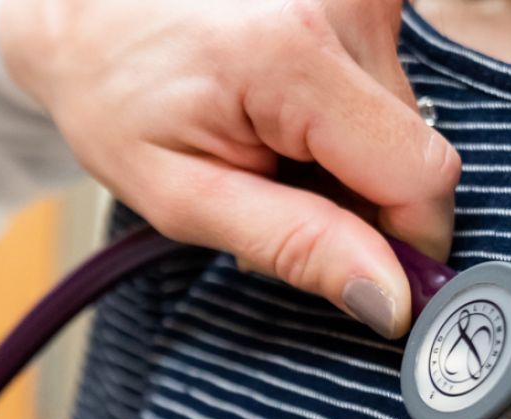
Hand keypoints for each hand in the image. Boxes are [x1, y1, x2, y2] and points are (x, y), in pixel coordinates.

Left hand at [0, 0, 459, 337]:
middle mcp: (342, 5)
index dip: (403, 240)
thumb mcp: (181, 196)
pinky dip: (340, 116)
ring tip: (264, 144)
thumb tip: (387, 298)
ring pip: (401, 120)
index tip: (352, 269)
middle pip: (411, 150)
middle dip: (355, 196)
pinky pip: (382, 85)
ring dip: (344, 154)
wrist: (89, 17)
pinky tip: (280, 112)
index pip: (420, 175)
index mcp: (294, 56)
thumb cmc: (115, 99)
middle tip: (269, 191)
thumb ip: (292, 246)